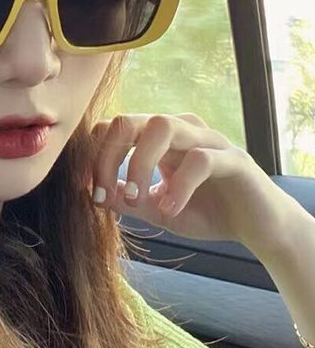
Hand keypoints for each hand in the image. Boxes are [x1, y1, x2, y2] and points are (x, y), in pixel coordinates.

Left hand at [90, 113, 291, 246]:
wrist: (257, 227)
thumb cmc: (204, 211)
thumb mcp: (155, 208)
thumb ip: (125, 200)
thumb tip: (90, 194)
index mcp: (156, 137)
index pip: (112, 128)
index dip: (94, 157)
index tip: (92, 192)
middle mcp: (179, 129)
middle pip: (128, 120)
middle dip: (107, 157)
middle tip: (103, 193)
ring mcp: (206, 139)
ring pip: (161, 127)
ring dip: (139, 163)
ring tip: (136, 200)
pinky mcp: (232, 158)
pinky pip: (200, 160)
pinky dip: (179, 186)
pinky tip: (171, 209)